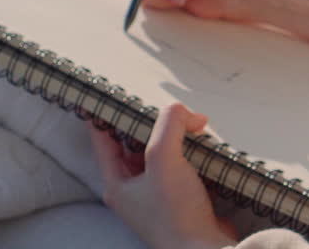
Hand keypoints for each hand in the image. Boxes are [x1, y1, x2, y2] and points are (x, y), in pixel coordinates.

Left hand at [89, 102, 238, 248]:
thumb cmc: (175, 215)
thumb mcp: (165, 158)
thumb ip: (170, 124)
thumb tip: (187, 113)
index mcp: (118, 182)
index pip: (103, 138)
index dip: (104, 113)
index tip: (107, 92)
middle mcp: (135, 189)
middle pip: (137, 142)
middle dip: (153, 123)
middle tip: (168, 108)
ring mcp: (159, 195)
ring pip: (163, 153)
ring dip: (178, 138)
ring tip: (193, 125)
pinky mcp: (182, 199)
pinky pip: (185, 167)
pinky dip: (194, 154)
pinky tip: (206, 146)